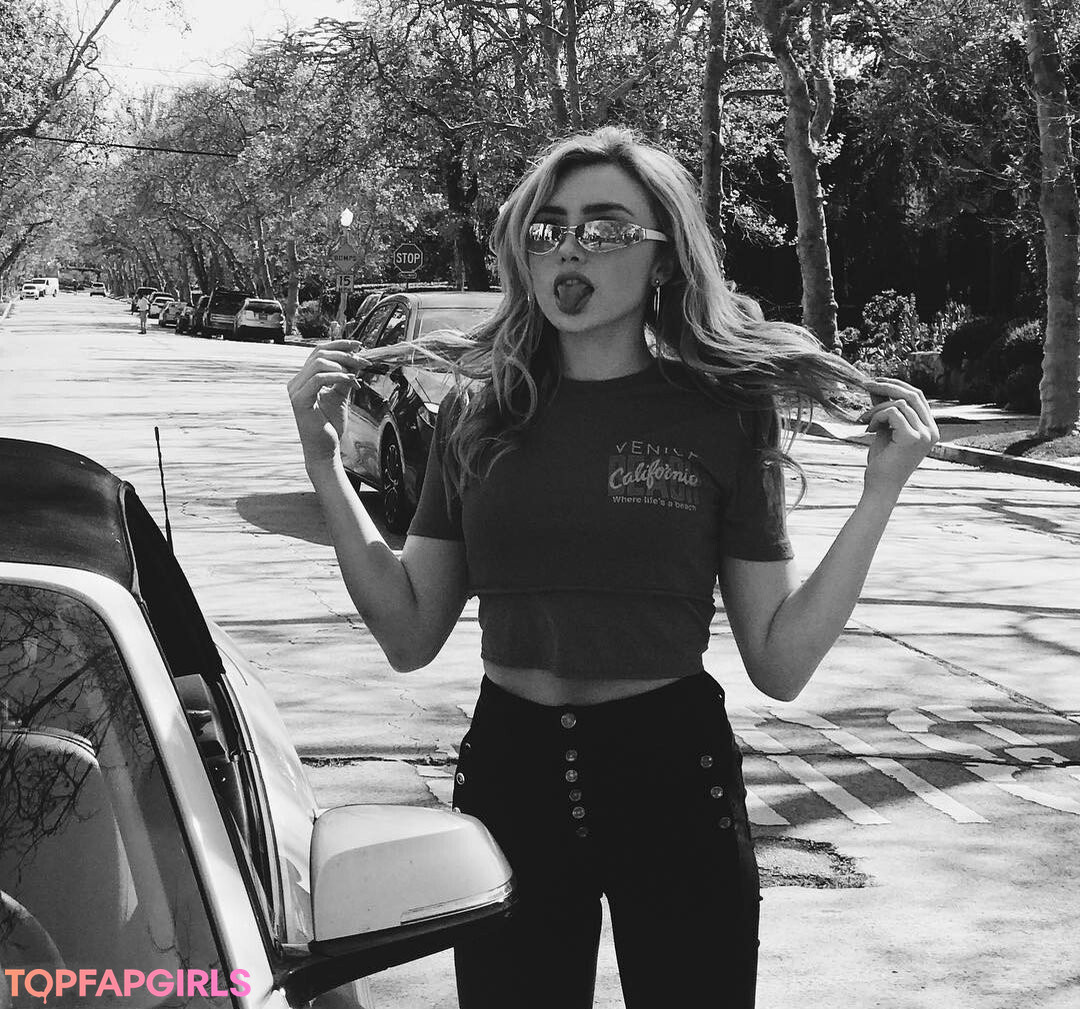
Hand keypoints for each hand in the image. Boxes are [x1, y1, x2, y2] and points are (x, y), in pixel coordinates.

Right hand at [286, 340, 363, 467]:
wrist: (325, 449)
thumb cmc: (330, 425)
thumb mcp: (341, 396)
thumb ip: (345, 378)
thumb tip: (356, 360)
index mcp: (304, 379)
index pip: (318, 352)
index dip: (339, 344)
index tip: (359, 345)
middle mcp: (296, 382)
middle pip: (319, 354)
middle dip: (344, 353)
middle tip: (363, 359)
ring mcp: (295, 390)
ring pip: (318, 363)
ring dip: (342, 365)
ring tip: (357, 374)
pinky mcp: (299, 400)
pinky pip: (318, 379)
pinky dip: (337, 376)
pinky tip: (351, 381)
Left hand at [859, 379, 939, 497]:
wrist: (881, 486)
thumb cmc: (882, 461)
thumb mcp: (885, 429)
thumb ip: (886, 409)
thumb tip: (878, 387)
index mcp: (930, 429)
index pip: (918, 396)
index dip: (897, 385)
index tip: (876, 382)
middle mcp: (932, 431)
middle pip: (913, 394)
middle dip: (887, 386)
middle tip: (866, 383)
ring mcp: (925, 434)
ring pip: (899, 403)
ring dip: (876, 409)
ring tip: (864, 421)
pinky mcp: (913, 438)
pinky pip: (892, 412)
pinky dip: (876, 417)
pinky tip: (869, 430)